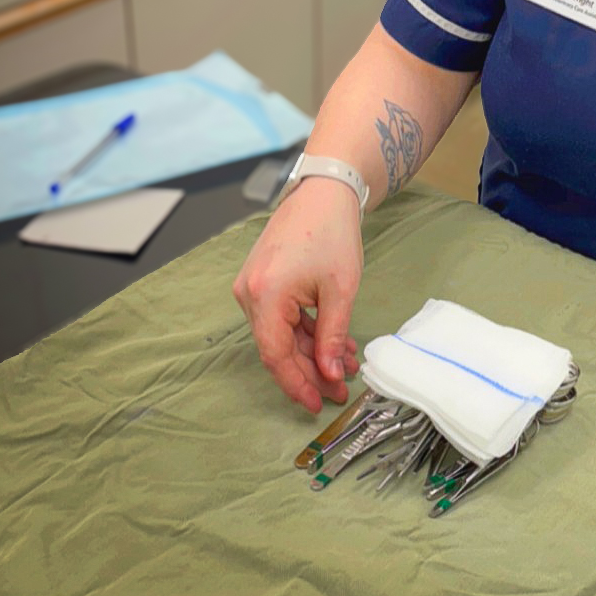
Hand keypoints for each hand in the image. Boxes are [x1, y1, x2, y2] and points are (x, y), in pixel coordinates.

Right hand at [233, 179, 363, 413]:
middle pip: (278, 348)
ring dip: (312, 351)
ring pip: (281, 335)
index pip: (275, 356)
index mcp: (265, 296)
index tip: (317, 403)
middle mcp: (249, 295)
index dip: (297, 384)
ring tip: (345, 363)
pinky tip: (334, 342)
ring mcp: (252, 288)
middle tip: (340, 388)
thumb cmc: (333, 233)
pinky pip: (282, 318)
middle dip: (311, 370)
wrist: (324, 192)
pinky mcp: (261, 283)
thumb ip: (333, 336)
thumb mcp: (341, 289)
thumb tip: (330, 375)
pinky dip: (306, 332)